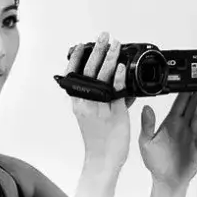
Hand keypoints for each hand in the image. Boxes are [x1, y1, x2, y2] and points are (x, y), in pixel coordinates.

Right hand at [65, 31, 131, 171]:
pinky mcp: (113, 114)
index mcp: (78, 102)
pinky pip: (115, 92)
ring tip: (115, 45)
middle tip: (103, 37)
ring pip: (102, 78)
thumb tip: (116, 81)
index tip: (81, 45)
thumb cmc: (98, 140)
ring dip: (109, 58)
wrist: (102, 159)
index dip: (77, 58)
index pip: (74, 75)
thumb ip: (103, 97)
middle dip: (96, 51)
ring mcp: (99, 108)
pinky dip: (118, 78)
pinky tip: (122, 67)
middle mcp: (86, 103)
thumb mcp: (93, 115)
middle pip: (89, 71)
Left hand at [139, 70, 196, 190]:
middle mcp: (184, 125)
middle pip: (194, 104)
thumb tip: (146, 107)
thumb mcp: (146, 142)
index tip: (192, 76)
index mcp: (171, 122)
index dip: (186, 88)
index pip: (180, 101)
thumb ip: (147, 125)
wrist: (165, 179)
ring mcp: (193, 135)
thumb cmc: (155, 161)